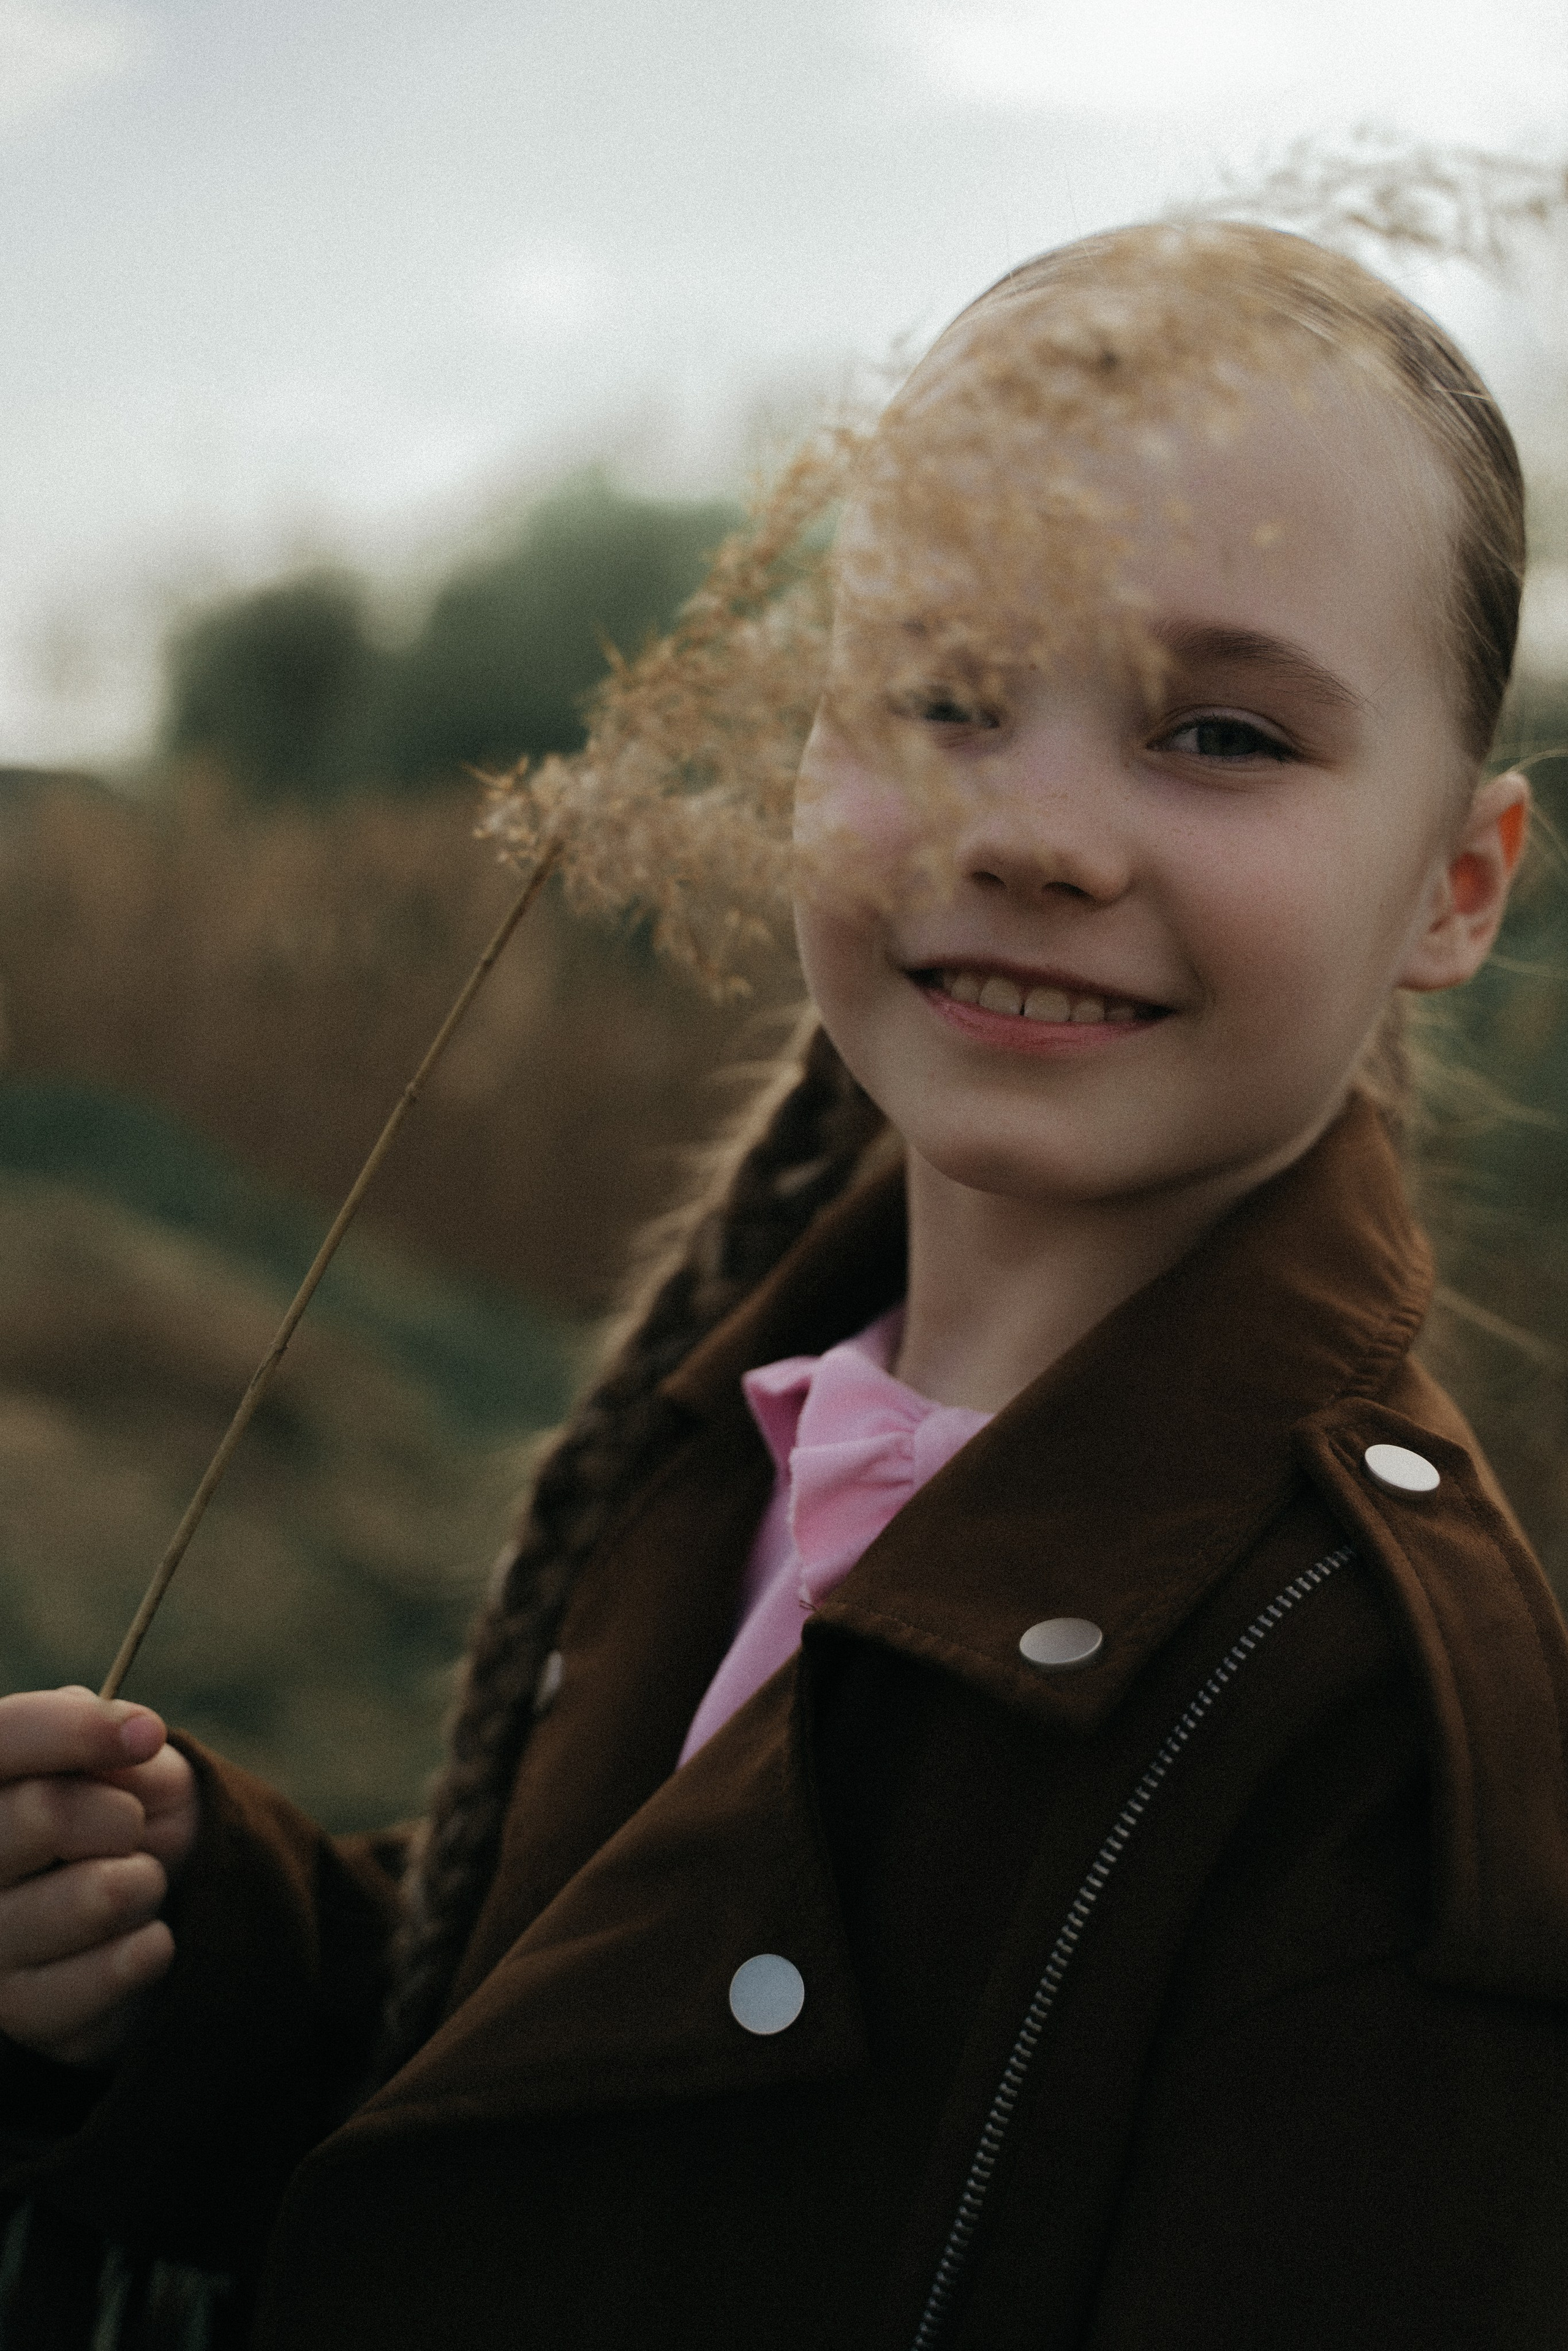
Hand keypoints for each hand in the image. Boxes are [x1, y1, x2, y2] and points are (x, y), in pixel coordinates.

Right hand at [0, 1688, 199, 2067]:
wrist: (146, 1915)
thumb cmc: (123, 1822)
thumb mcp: (126, 1765)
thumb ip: (112, 1738)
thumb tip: (132, 1734)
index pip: (3, 1738)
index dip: (75, 1730)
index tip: (146, 1735)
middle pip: (46, 1812)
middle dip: (121, 1814)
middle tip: (129, 1830)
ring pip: (99, 1894)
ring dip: (145, 1882)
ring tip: (132, 1888)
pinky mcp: (24, 2014)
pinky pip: (124, 1963)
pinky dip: (153, 1943)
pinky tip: (134, 1941)